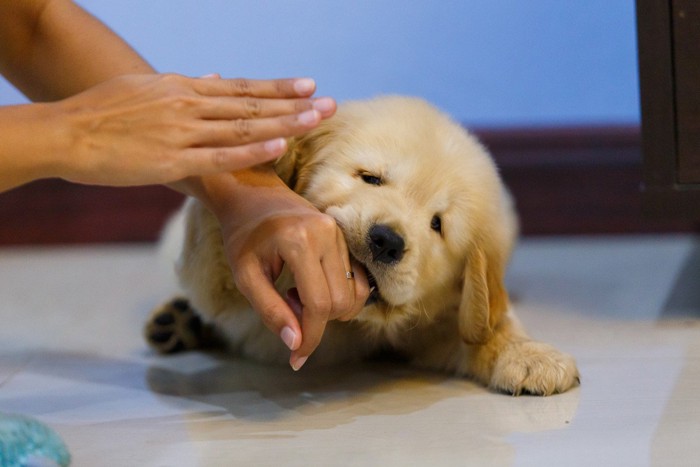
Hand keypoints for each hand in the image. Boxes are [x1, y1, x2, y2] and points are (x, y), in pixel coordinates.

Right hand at [50, 73, 333, 185]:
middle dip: (294, 104)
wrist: (67, 132)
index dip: (276, 88)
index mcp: (183, 88)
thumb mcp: (146, 89)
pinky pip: (220, 156)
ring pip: (244, 127)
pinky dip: (252, 151)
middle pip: (252, 105)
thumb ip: (184, 88)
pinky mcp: (172, 160)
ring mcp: (183, 132)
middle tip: (329, 103)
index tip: (308, 85)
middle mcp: (189, 105)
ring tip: (317, 119)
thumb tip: (213, 78)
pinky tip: (280, 146)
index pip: (241, 88)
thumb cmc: (104, 112)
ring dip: (284, 123)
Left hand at [219, 185, 369, 370]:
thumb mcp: (245, 277)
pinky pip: (355, 280)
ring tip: (296, 293)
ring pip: (352, 294)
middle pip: (340, 302)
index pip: (319, 304)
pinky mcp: (345, 237)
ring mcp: (339, 233)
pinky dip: (339, 296)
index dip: (311, 337)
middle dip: (317, 322)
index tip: (297, 359)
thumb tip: (296, 344)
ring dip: (328, 309)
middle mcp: (326, 234)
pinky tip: (311, 286)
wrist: (254, 196)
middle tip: (286, 305)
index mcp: (299, 242)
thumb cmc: (243, 237)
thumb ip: (270, 311)